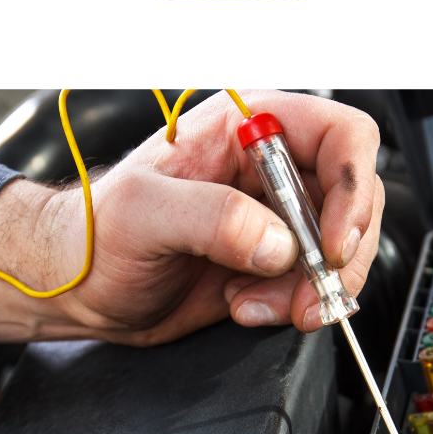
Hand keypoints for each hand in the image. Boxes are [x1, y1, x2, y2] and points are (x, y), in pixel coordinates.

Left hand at [0, 90, 383, 345]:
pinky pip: (313, 282)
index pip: (339, 135)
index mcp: (245, 127)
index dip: (351, 187)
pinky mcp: (270, 261)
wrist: (79, 285)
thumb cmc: (95, 233)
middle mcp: (268, 168)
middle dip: (337, 254)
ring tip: (254, 303)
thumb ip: (210, 216)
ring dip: (312, 288)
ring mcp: (273, 217)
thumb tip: (277, 243)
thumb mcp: (141, 213)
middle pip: (353, 197)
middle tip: (306, 293)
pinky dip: (293, 305)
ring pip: (340, 247)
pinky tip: (244, 305)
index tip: (332, 242)